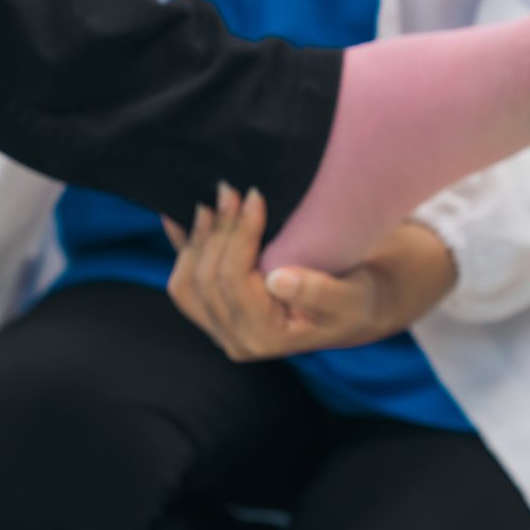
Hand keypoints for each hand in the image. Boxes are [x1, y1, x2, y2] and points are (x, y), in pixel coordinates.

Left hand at [162, 185, 457, 361]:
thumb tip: (277, 281)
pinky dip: (179, 247)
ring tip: (211, 201)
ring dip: (196, 238)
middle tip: (233, 189)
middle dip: (218, 230)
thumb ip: (317, 292)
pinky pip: (184, 280)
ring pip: (187, 281)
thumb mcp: (349, 297)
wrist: (356, 308)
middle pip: (206, 280)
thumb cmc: (356, 300)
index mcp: (265, 338)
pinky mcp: (216, 311)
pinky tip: (173, 217)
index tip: (255, 197)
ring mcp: (221, 327)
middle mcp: (236, 339)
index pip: (233, 282)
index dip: (238, 235)